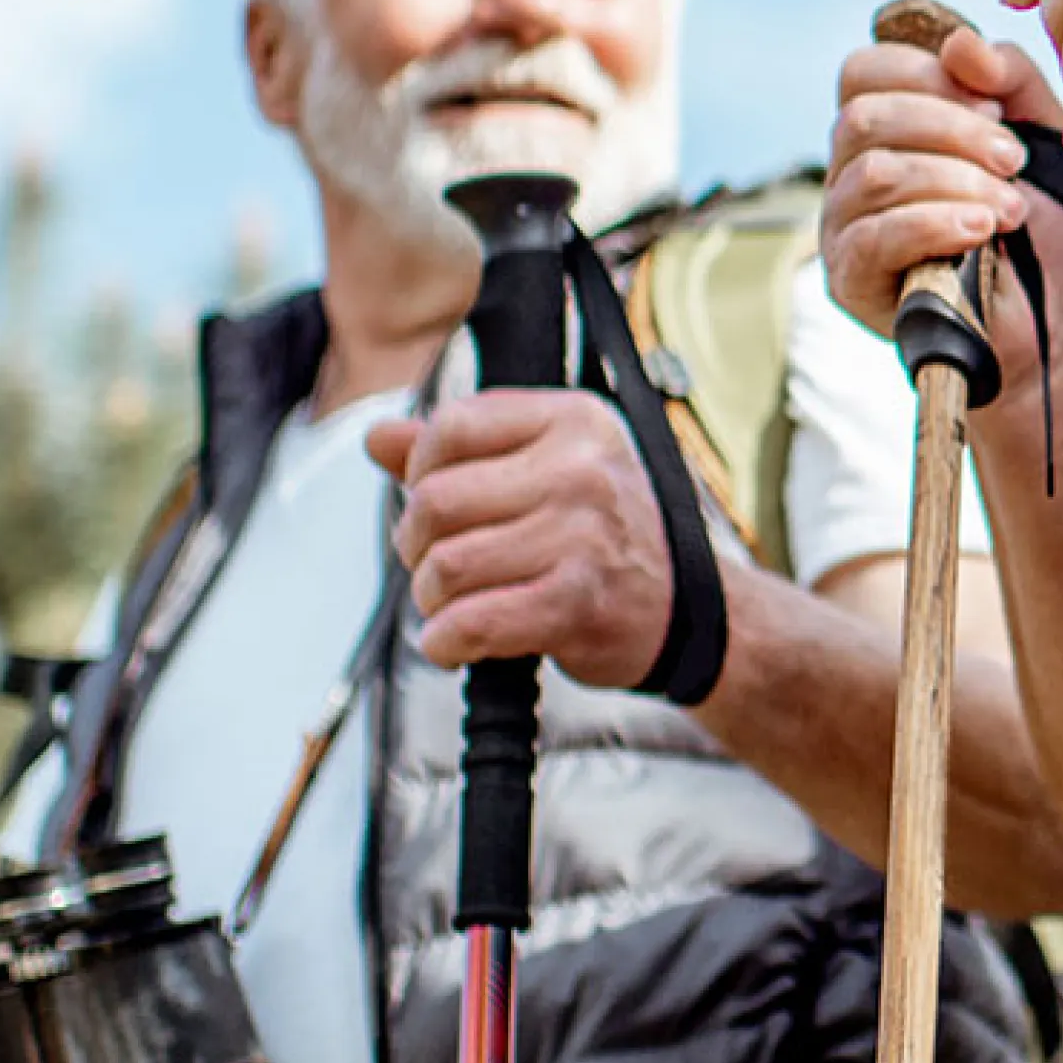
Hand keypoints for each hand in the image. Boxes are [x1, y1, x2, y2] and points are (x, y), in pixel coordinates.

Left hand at [368, 390, 670, 686]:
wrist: (684, 609)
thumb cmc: (604, 535)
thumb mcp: (547, 467)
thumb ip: (460, 450)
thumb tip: (378, 437)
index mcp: (573, 421)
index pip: (451, 426)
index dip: (421, 470)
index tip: (437, 502)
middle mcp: (583, 469)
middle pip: (435, 500)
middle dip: (417, 544)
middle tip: (440, 563)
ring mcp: (583, 536)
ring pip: (445, 565)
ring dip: (432, 598)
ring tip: (456, 603)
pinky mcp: (575, 603)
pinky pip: (470, 621)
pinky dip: (445, 640)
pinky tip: (456, 641)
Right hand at [826, 17, 1062, 339]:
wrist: (1049, 320)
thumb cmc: (1041, 223)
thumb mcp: (1042, 134)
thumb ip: (1011, 78)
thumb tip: (960, 43)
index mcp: (887, 128)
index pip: (865, 70)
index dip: (927, 75)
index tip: (994, 106)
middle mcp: (850, 170)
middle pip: (866, 117)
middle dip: (951, 129)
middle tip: (1013, 159)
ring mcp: (842, 226)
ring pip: (873, 174)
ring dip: (954, 181)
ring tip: (1011, 208)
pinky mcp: (848, 280)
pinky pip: (873, 237)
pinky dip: (934, 224)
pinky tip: (980, 232)